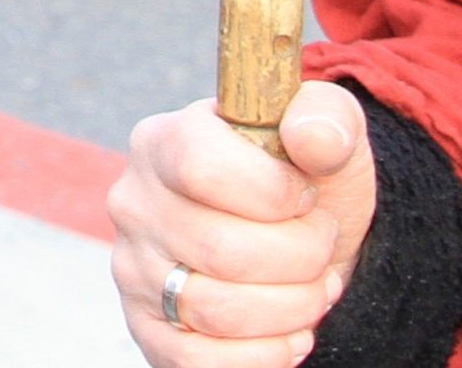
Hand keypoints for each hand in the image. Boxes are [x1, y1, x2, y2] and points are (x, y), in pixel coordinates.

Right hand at [110, 83, 371, 365]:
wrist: (295, 241)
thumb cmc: (305, 181)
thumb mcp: (328, 135)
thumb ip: (327, 118)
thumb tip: (311, 136)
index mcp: (161, 141)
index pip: (202, 167)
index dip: (275, 193)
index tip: (306, 196)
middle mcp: (133, 204)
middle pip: (222, 251)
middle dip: (303, 259)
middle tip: (324, 247)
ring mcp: (133, 271)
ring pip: (218, 312)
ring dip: (294, 308)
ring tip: (313, 288)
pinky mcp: (148, 331)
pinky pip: (203, 363)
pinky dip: (267, 355)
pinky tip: (290, 332)